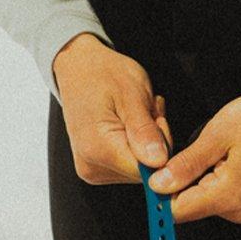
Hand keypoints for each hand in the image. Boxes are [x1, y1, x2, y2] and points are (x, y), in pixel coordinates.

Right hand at [52, 33, 170, 184]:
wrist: (78, 69)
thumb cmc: (104, 75)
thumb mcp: (132, 95)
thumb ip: (145, 130)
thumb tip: (159, 162)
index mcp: (98, 149)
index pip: (149, 170)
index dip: (162, 145)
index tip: (157, 119)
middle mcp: (91, 166)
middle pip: (146, 170)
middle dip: (156, 141)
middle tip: (147, 112)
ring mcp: (93, 170)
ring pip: (142, 168)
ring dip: (149, 141)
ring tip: (136, 114)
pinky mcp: (97, 168)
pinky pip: (131, 164)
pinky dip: (139, 145)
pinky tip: (131, 124)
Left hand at [146, 82, 240, 223]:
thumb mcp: (218, 134)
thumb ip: (186, 164)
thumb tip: (158, 184)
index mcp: (228, 196)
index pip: (175, 211)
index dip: (162, 188)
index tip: (162, 164)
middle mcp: (237, 208)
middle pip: (188, 205)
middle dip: (181, 178)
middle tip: (195, 144)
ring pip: (202, 197)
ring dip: (198, 174)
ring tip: (215, 146)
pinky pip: (218, 192)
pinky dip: (213, 174)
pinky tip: (226, 152)